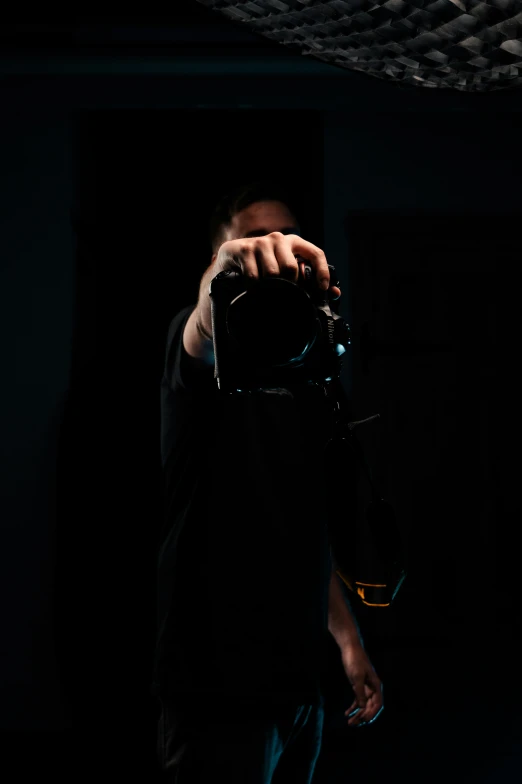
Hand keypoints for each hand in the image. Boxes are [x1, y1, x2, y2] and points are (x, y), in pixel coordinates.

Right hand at [214, 232, 340, 298]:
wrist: (231, 260)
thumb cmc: (263, 268)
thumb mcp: (285, 271)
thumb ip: (308, 282)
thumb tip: (335, 294)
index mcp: (294, 242)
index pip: (315, 253)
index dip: (321, 272)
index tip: (322, 289)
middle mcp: (279, 239)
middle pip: (291, 268)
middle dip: (289, 286)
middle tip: (283, 294)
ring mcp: (261, 243)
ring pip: (272, 274)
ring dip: (269, 288)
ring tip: (266, 292)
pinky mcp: (244, 250)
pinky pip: (254, 277)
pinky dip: (254, 288)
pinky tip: (252, 290)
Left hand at [341, 643, 383, 727]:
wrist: (350, 648)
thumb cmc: (355, 660)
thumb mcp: (356, 676)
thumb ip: (359, 692)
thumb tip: (361, 707)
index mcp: (376, 686)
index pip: (377, 704)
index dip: (372, 714)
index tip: (364, 721)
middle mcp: (373, 688)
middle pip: (370, 707)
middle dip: (362, 716)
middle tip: (353, 724)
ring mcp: (365, 688)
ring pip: (363, 705)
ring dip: (357, 714)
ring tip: (349, 722)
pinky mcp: (358, 686)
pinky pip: (357, 700)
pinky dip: (353, 707)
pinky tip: (347, 713)